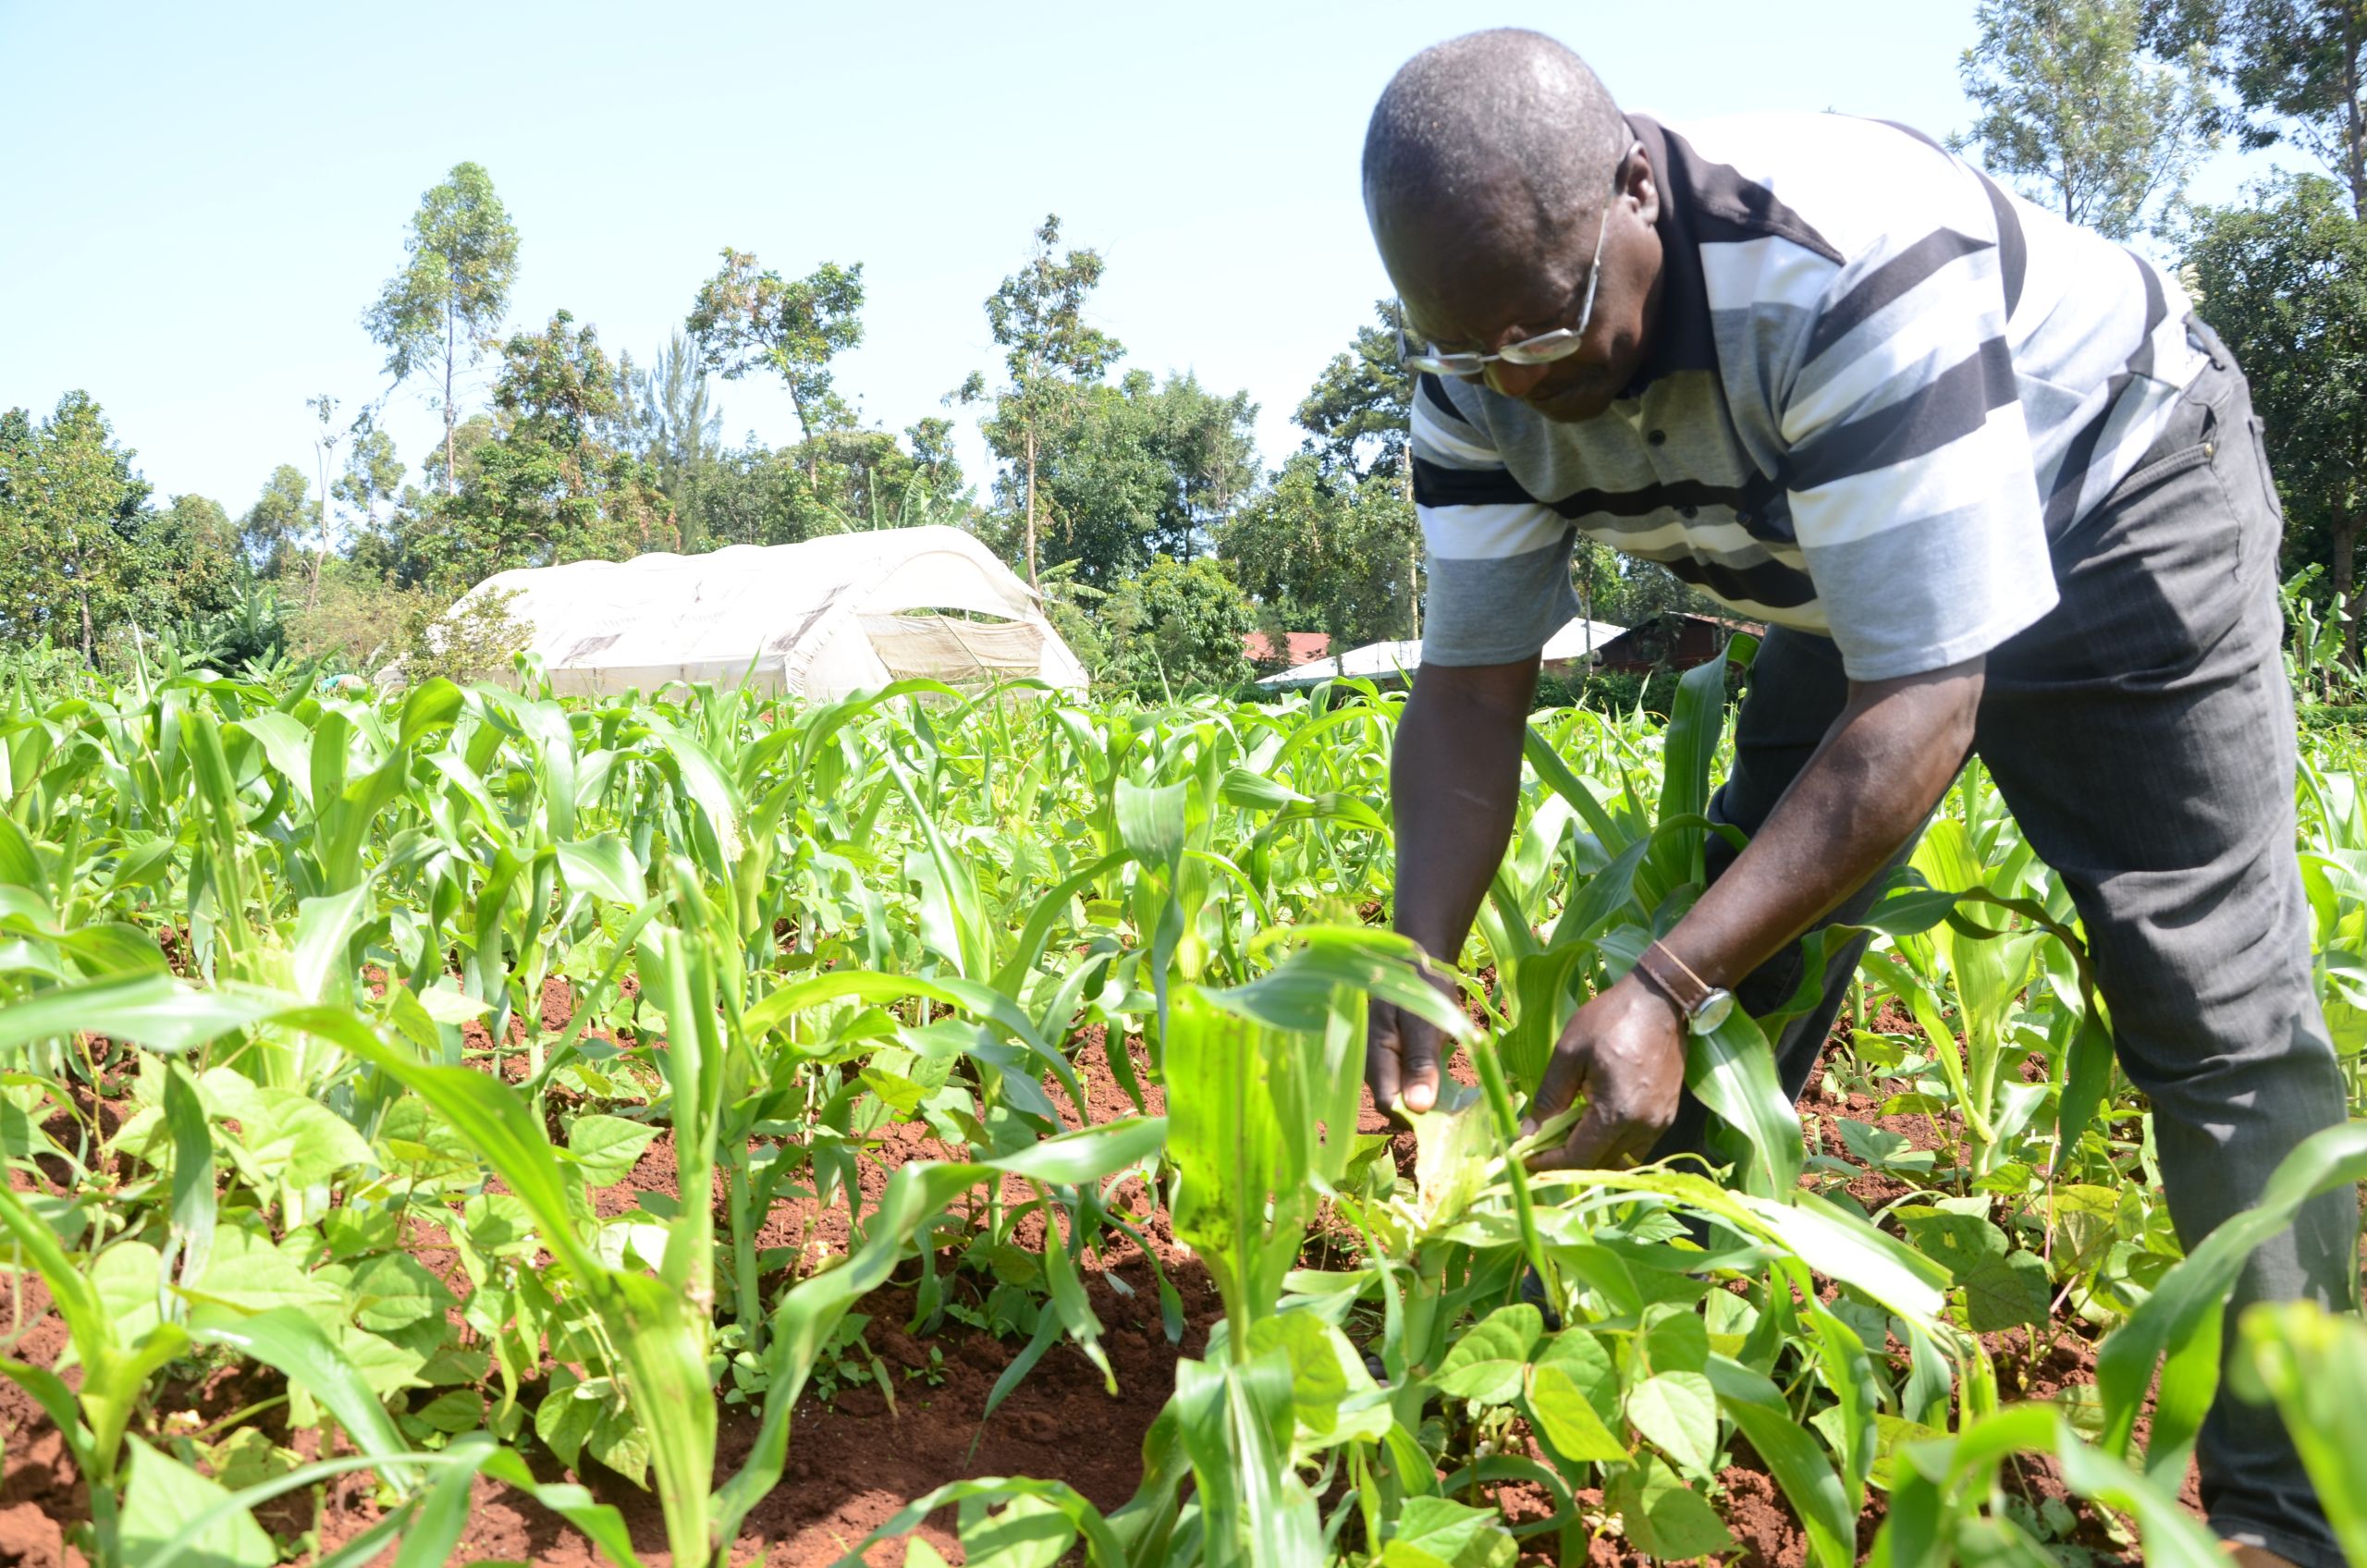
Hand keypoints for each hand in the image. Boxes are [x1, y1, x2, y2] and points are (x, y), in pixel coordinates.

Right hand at [1366, 964, 1459, 1115]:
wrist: (1419, 967)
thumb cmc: (1422, 989)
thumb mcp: (1424, 1023)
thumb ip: (1420, 1063)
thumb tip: (1418, 1107)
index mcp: (1373, 1054)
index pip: (1387, 1102)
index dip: (1415, 1113)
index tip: (1446, 1114)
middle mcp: (1371, 1065)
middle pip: (1394, 1104)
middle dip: (1423, 1109)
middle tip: (1457, 1104)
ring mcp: (1382, 1065)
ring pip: (1402, 1097)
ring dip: (1428, 1099)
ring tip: (1454, 1094)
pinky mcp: (1394, 1064)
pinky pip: (1408, 1087)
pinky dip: (1427, 1089)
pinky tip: (1444, 1084)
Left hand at [1519, 972, 1686, 1169]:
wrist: (1660, 1001)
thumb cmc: (1610, 1020)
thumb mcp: (1569, 1053)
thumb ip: (1549, 1097)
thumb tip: (1528, 1133)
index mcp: (1617, 1112)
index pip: (1578, 1158)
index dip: (1547, 1163)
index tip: (1523, 1158)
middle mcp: (1643, 1127)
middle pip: (1598, 1164)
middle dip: (1565, 1160)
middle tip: (1538, 1146)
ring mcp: (1659, 1124)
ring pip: (1619, 1160)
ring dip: (1590, 1156)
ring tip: (1564, 1135)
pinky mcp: (1666, 1116)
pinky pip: (1636, 1147)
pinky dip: (1612, 1147)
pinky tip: (1593, 1126)